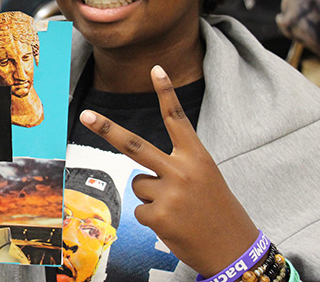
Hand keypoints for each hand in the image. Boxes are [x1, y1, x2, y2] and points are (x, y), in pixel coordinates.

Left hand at [79, 65, 257, 277]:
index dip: (166, 93)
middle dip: (106, 129)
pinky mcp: (158, 217)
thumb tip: (141, 175)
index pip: (177, 119)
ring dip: (152, 197)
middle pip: (134, 145)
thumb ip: (175, 167)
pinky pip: (139, 210)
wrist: (234, 249)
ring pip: (139, 185)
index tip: (155, 68)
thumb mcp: (205, 178)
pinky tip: (174, 225)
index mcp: (197, 157)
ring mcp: (169, 194)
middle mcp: (182, 171)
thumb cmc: (216, 210)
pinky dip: (152, 218)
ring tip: (178, 209)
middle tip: (85, 115)